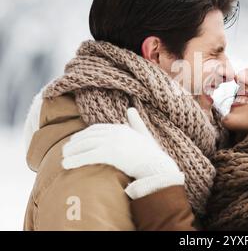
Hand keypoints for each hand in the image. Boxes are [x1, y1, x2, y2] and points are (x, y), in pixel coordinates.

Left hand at [62, 108, 183, 198]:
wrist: (157, 166)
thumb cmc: (152, 153)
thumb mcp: (145, 134)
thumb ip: (137, 122)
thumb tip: (131, 109)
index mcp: (121, 127)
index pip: (96, 128)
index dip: (84, 134)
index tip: (75, 140)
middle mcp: (115, 132)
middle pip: (88, 135)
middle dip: (75, 142)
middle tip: (65, 150)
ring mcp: (112, 142)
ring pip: (85, 145)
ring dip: (71, 151)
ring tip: (63, 158)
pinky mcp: (110, 154)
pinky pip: (88, 156)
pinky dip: (75, 160)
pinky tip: (66, 165)